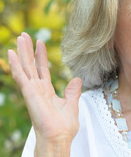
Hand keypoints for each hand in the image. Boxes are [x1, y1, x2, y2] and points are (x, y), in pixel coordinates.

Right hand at [7, 33, 81, 150]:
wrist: (60, 136)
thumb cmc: (64, 125)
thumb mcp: (72, 103)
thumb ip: (72, 91)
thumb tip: (77, 79)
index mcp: (47, 90)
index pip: (42, 69)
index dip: (41, 56)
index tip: (40, 42)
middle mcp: (37, 89)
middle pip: (31, 65)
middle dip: (28, 50)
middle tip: (25, 35)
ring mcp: (32, 90)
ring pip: (25, 67)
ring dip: (21, 52)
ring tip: (20, 38)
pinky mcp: (29, 93)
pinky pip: (20, 76)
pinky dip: (15, 65)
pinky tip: (11, 53)